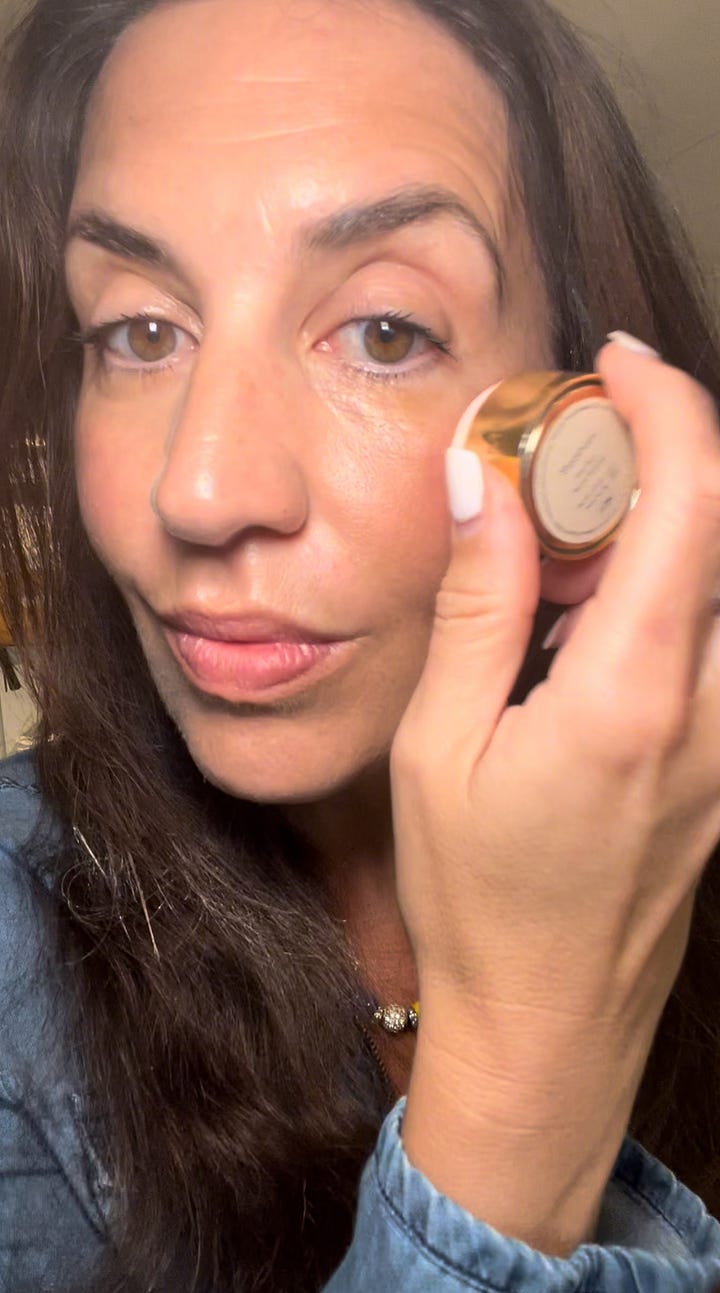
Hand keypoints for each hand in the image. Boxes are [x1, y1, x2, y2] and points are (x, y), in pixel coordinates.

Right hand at [391, 340, 719, 1250]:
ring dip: (652, 530)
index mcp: (633, 694)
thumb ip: (476, 601)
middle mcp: (712, 710)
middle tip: (559, 451)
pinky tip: (576, 630)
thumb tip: (477, 480)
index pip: (691, 502)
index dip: (665, 407)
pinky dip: (659, 594)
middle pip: (718, 530)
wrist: (547, 1025)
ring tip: (552, 551)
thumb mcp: (443, 746)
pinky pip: (711, 644)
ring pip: (717, 586)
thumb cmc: (480, 900)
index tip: (616, 361)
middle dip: (654, 456)